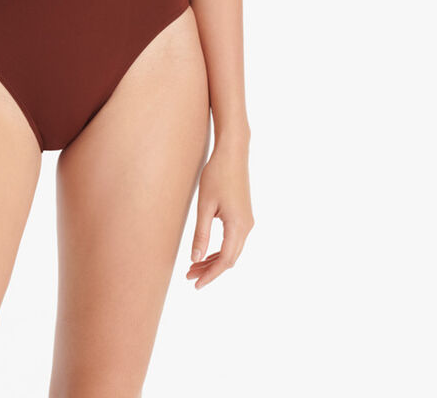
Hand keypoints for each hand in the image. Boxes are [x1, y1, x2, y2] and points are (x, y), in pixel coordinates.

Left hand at [186, 138, 253, 288]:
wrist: (233, 153)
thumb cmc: (217, 175)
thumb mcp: (205, 205)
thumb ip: (201, 233)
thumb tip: (196, 259)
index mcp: (238, 226)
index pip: (225, 261)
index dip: (210, 275)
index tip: (196, 284)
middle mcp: (247, 227)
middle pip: (230, 259)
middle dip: (210, 270)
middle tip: (189, 276)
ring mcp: (247, 221)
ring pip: (232, 251)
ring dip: (214, 260)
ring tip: (194, 266)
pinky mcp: (244, 215)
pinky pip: (233, 241)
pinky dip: (220, 249)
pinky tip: (206, 251)